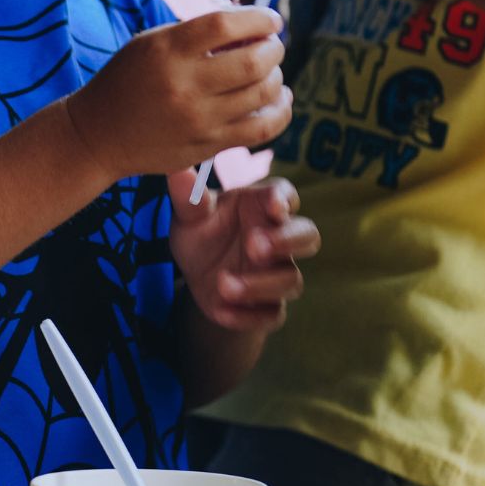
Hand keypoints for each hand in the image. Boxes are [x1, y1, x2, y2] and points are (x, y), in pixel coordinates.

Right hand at [63, 8, 291, 178]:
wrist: (98, 134)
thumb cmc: (127, 81)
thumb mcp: (150, 44)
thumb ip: (196, 33)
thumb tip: (252, 28)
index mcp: (167, 51)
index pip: (227, 25)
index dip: (260, 19)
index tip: (270, 21)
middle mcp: (184, 85)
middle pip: (254, 61)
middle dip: (273, 49)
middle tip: (271, 47)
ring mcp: (198, 119)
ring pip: (263, 94)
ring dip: (276, 77)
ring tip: (270, 73)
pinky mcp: (207, 146)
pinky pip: (262, 128)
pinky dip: (280, 111)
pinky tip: (277, 101)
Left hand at [168, 174, 319, 332]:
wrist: (195, 276)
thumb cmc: (202, 232)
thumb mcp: (189, 215)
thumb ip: (188, 195)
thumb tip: (177, 169)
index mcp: (262, 206)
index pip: (285, 196)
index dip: (283, 200)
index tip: (273, 206)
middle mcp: (278, 239)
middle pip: (308, 236)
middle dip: (287, 241)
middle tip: (254, 246)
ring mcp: (277, 273)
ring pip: (292, 280)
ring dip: (261, 284)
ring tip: (224, 284)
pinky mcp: (268, 306)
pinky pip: (272, 315)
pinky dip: (248, 316)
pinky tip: (221, 312)